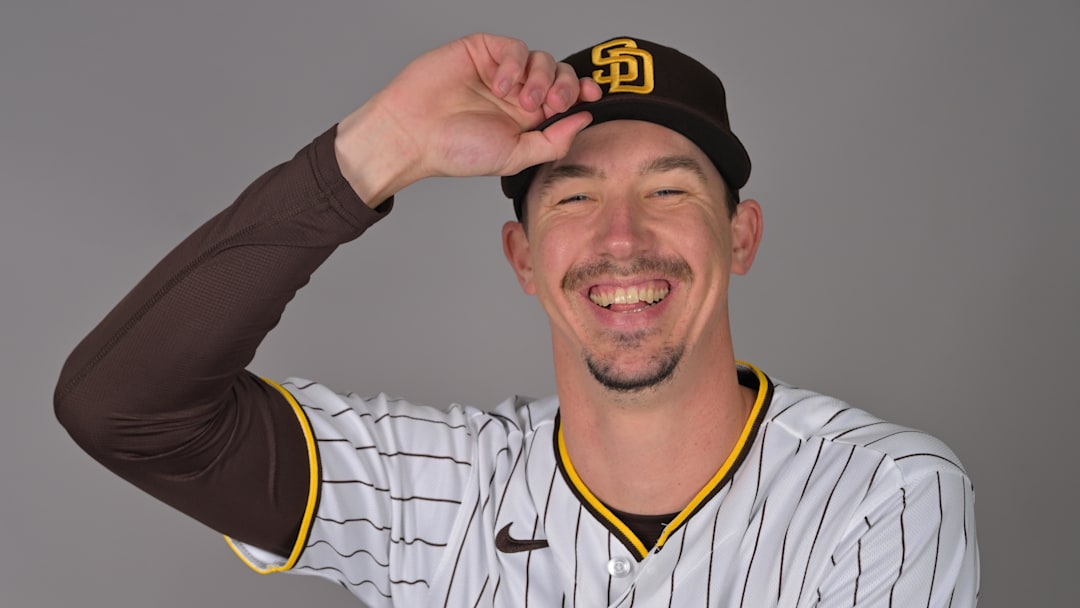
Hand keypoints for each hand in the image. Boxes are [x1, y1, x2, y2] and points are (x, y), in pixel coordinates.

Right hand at [335, 33, 602, 204]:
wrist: (415, 133)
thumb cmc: (457, 150)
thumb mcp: (515, 156)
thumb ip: (553, 141)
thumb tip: (585, 119)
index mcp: (528, 118)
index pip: (566, 98)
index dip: (583, 93)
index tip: (593, 97)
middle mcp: (518, 93)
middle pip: (560, 75)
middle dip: (565, 86)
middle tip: (552, 103)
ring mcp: (501, 70)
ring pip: (542, 59)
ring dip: (540, 78)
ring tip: (521, 100)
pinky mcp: (483, 51)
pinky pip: (515, 48)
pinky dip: (515, 65)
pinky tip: (501, 85)